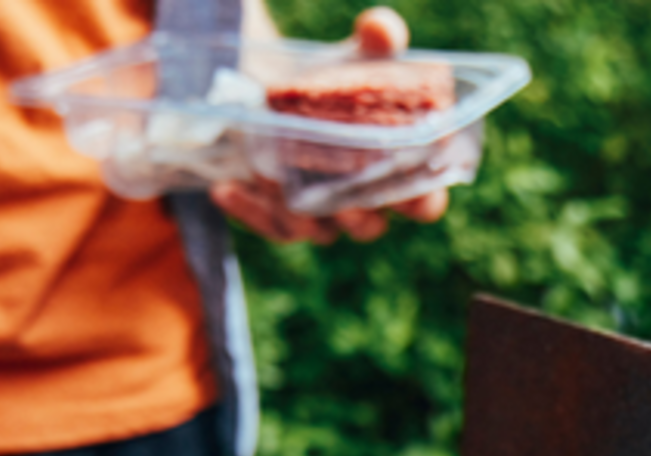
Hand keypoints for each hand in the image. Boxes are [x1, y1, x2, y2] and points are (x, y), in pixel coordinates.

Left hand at [210, 6, 449, 244]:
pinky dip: (249, 211)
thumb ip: (378, 41)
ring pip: (318, 231)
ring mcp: (322, 214)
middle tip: (346, 200)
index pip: (424, 203)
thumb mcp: (358, 56)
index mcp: (399, 172)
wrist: (282, 88)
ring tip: (275, 182)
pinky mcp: (282, 216)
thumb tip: (379, 29)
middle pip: (369, 227)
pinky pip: (271, 227)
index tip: (415, 191)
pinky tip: (226, 189)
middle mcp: (364, 202)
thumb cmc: (338, 80)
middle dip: (358, 216)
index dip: (423, 202)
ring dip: (299, 213)